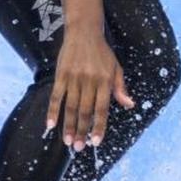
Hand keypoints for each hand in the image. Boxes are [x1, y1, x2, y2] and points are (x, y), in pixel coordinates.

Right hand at [45, 28, 135, 150]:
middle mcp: (90, 81)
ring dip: (69, 126)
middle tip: (78, 148)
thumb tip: (129, 105)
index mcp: (105, 81)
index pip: (102, 109)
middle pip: (85, 111)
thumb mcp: (116, 68)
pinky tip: (50, 125)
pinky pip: (56, 96)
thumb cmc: (102, 53)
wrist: (84, 32)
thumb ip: (121, 88)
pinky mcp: (61, 75)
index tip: (96, 142)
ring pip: (71, 107)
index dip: (99, 127)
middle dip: (82, 131)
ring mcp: (74, 78)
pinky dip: (53, 111)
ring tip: (68, 141)